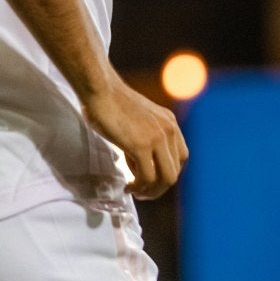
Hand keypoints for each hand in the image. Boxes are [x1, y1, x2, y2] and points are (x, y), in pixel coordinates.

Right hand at [83, 74, 187, 199]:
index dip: (166, 173)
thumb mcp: (139, 119)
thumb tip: (140, 164)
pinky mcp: (141, 145)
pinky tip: (128, 186)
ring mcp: (156, 137)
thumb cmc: (110, 102)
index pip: (180, 158)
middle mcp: (169, 130)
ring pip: (166, 179)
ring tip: (135, 191)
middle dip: (158, 188)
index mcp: (170, 122)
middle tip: (141, 191)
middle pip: (174, 172)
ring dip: (151, 191)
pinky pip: (147, 177)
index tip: (149, 179)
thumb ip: (146, 138)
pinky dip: (139, 187)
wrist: (99, 88)